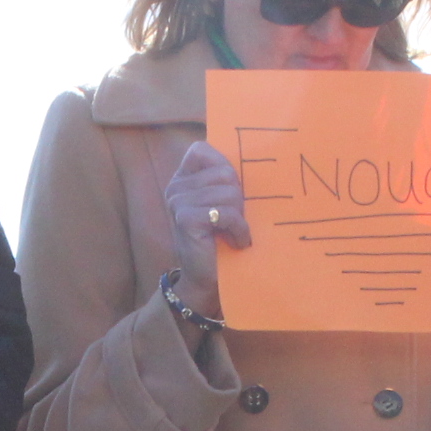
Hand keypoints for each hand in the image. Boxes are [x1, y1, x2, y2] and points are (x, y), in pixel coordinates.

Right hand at [164, 140, 247, 301]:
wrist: (207, 280)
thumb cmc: (221, 240)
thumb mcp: (223, 203)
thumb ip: (226, 181)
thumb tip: (254, 158)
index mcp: (183, 178)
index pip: (201, 150)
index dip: (223, 165)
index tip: (231, 189)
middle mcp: (176, 187)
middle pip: (225, 172)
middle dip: (238, 197)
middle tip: (235, 219)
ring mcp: (177, 201)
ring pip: (229, 192)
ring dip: (240, 216)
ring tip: (234, 232)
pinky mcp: (185, 218)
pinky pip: (225, 212)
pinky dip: (238, 229)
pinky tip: (235, 241)